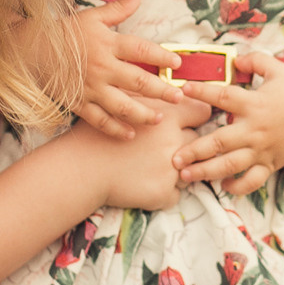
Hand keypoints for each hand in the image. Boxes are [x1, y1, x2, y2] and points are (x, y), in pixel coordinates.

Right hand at [67, 0, 186, 140]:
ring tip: (159, 119)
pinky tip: (130, 135)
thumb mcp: (92, 17)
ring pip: (122, 106)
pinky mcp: (79, 104)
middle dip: (161, 90)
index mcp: (108, 44)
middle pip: (138, 81)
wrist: (31, 51)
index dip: (161, 56)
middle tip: (179, 97)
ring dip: (143, 114)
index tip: (177, 63)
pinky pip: (99, 120)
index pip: (141, 49)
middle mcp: (102, 68)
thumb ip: (118, 9)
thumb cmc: (65, 33)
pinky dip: (115, 129)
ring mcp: (91, 88)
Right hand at [81, 93, 211, 211]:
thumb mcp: (125, 105)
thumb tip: (171, 90)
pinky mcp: (163, 192)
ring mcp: (172, 169)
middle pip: (197, 141)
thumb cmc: (99, 134)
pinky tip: (144, 185)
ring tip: (151, 167)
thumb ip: (151, 97)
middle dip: (185, 145)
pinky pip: (176, 193)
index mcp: (168, 116)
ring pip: (190, 169)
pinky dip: (163, 192)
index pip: (202, 112)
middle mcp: (174, 140)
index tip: (187, 122)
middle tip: (163, 148)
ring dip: (177, 170)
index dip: (195, 117)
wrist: (80, 168)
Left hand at [175, 53, 283, 195]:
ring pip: (230, 165)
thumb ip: (257, 60)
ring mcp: (261, 150)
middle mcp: (255, 130)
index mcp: (255, 104)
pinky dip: (237, 187)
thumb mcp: (280, 70)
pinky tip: (222, 186)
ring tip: (186, 175)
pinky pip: (252, 181)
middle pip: (220, 142)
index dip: (203, 92)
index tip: (183, 90)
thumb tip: (236, 59)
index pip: (224, 97)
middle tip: (174, 157)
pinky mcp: (269, 165)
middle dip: (195, 151)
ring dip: (206, 172)